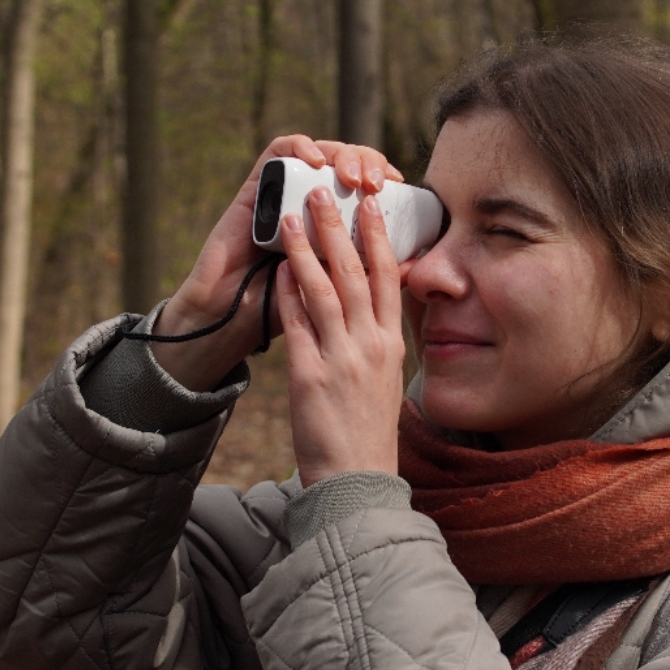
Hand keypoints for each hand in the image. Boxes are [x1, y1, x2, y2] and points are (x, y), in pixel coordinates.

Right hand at [154, 137, 403, 392]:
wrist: (235, 320)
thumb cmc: (287, 313)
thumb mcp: (339, 294)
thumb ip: (373, 278)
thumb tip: (417, 265)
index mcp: (336, 222)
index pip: (367, 183)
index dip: (386, 176)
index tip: (400, 187)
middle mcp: (312, 202)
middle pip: (348, 162)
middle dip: (368, 162)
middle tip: (377, 182)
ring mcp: (285, 192)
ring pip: (320, 152)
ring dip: (340, 154)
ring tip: (351, 175)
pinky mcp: (256, 188)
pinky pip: (277, 152)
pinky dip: (299, 147)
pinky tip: (315, 161)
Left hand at [276, 186, 405, 486]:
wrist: (357, 480)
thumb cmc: (368, 433)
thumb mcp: (385, 380)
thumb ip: (377, 342)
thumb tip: (370, 309)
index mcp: (391, 344)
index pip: (388, 277)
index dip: (378, 236)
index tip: (371, 202)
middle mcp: (370, 345)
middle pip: (355, 272)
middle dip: (338, 226)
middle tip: (325, 189)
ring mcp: (341, 359)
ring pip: (323, 289)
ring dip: (306, 246)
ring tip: (292, 213)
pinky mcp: (310, 376)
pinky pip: (297, 324)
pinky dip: (288, 292)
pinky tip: (278, 267)